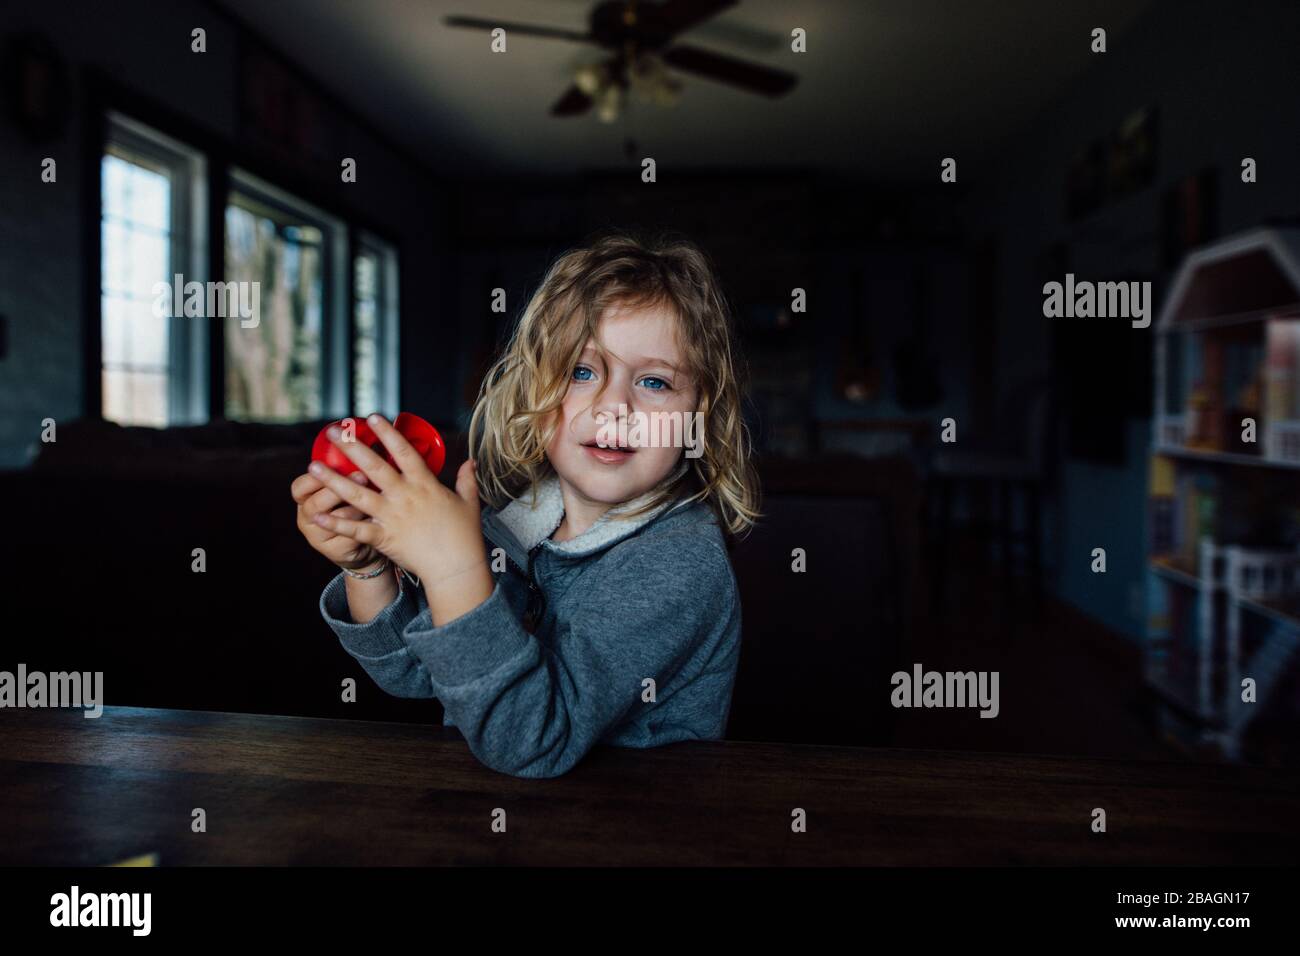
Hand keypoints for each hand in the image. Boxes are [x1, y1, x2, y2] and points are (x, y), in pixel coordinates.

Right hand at [293, 470, 384, 570]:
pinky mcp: (335, 551)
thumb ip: (345, 470)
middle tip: (362, 475)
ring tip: (374, 495)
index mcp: (305, 500)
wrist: (362, 544)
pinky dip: (365, 524)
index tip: (331, 463)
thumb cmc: (353, 507)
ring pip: (334, 520)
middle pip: (314, 505)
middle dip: (338, 489)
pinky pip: (350, 536)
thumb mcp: (344, 488)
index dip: (313, 477)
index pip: (299, 487)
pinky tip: (378, 515)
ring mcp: (319, 538)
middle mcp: (307, 519)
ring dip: (355, 507)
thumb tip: (362, 443)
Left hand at [306, 414, 486, 585]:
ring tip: (313, 467)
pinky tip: (316, 514)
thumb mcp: (469, 502)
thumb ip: (467, 480)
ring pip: (357, 494)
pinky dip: (335, 522)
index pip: (403, 452)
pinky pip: (355, 529)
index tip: (373, 417)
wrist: (456, 566)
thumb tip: (471, 462)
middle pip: (374, 466)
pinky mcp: (384, 538)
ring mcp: (392, 517)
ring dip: (333, 480)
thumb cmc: (465, 535)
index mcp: (425, 484)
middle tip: (332, 432)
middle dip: (351, 447)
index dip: (387, 433)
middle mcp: (405, 496)